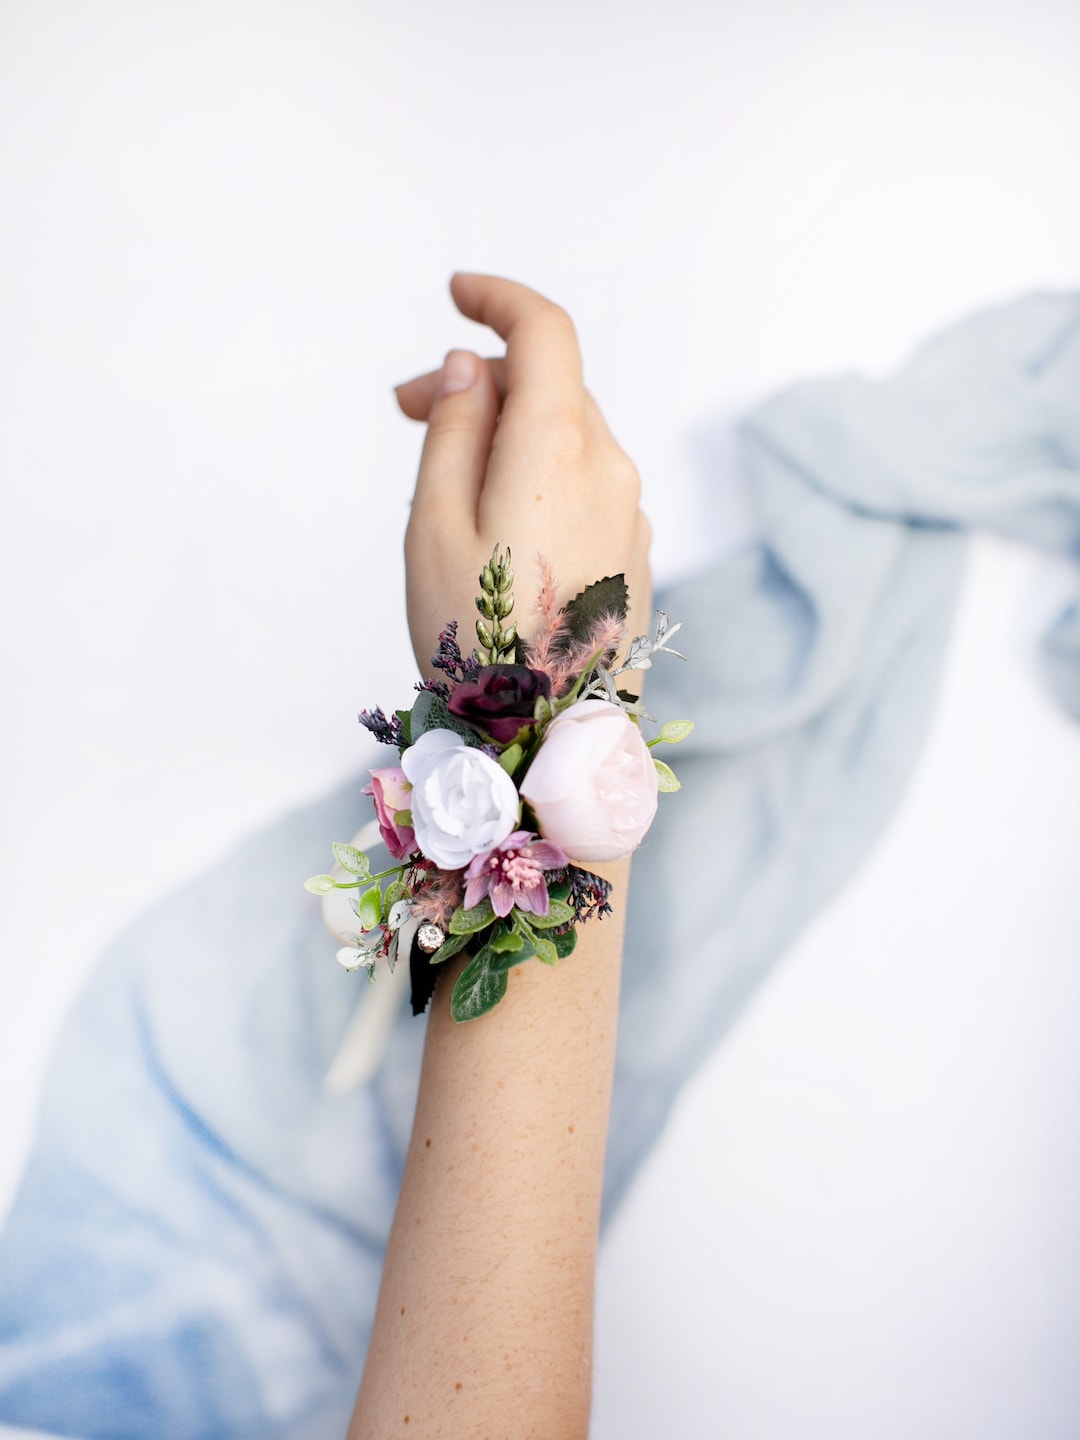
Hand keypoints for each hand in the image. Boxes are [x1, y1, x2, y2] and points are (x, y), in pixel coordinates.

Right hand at [395, 274, 651, 679]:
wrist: (550, 740)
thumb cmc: (477, 638)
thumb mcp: (434, 523)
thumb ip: (453, 428)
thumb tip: (470, 366)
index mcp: (559, 447)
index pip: (545, 331)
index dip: (499, 298)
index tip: (457, 292)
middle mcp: (611, 469)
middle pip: (551, 386)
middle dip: (480, 381)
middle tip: (407, 409)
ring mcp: (631, 515)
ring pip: (569, 437)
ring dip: (510, 432)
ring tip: (445, 481)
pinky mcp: (635, 556)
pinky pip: (587, 486)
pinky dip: (541, 476)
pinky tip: (498, 526)